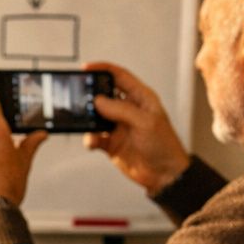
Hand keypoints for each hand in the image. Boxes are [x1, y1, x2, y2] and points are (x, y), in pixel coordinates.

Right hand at [83, 62, 190, 194]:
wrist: (165, 175)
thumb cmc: (164, 146)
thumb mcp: (145, 122)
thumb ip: (122, 109)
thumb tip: (99, 100)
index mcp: (141, 98)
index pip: (120, 77)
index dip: (103, 69)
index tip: (86, 69)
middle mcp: (128, 110)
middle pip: (104, 95)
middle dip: (90, 95)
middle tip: (79, 98)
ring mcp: (118, 127)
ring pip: (95, 116)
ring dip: (87, 119)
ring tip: (84, 121)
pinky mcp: (110, 143)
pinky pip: (93, 137)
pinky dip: (89, 139)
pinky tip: (92, 141)